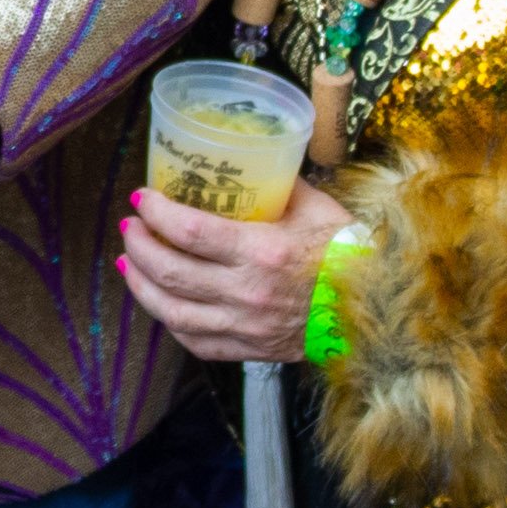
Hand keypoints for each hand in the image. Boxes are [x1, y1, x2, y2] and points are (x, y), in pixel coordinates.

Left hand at [118, 178, 345, 367]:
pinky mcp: (250, 349)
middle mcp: (248, 293)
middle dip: (140, 245)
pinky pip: (195, 341)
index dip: (156, 213)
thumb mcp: (316, 207)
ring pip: (173, 312)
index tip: (141, 197)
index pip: (190, 232)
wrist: (377, 310)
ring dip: (141, 285)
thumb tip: (249, 158)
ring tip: (129, 262)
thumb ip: (278, 183)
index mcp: (263, 252)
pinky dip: (171, 322)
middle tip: (130, 226)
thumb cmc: (349, 254)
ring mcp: (246, 327)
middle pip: (171, 272)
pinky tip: (161, 302)